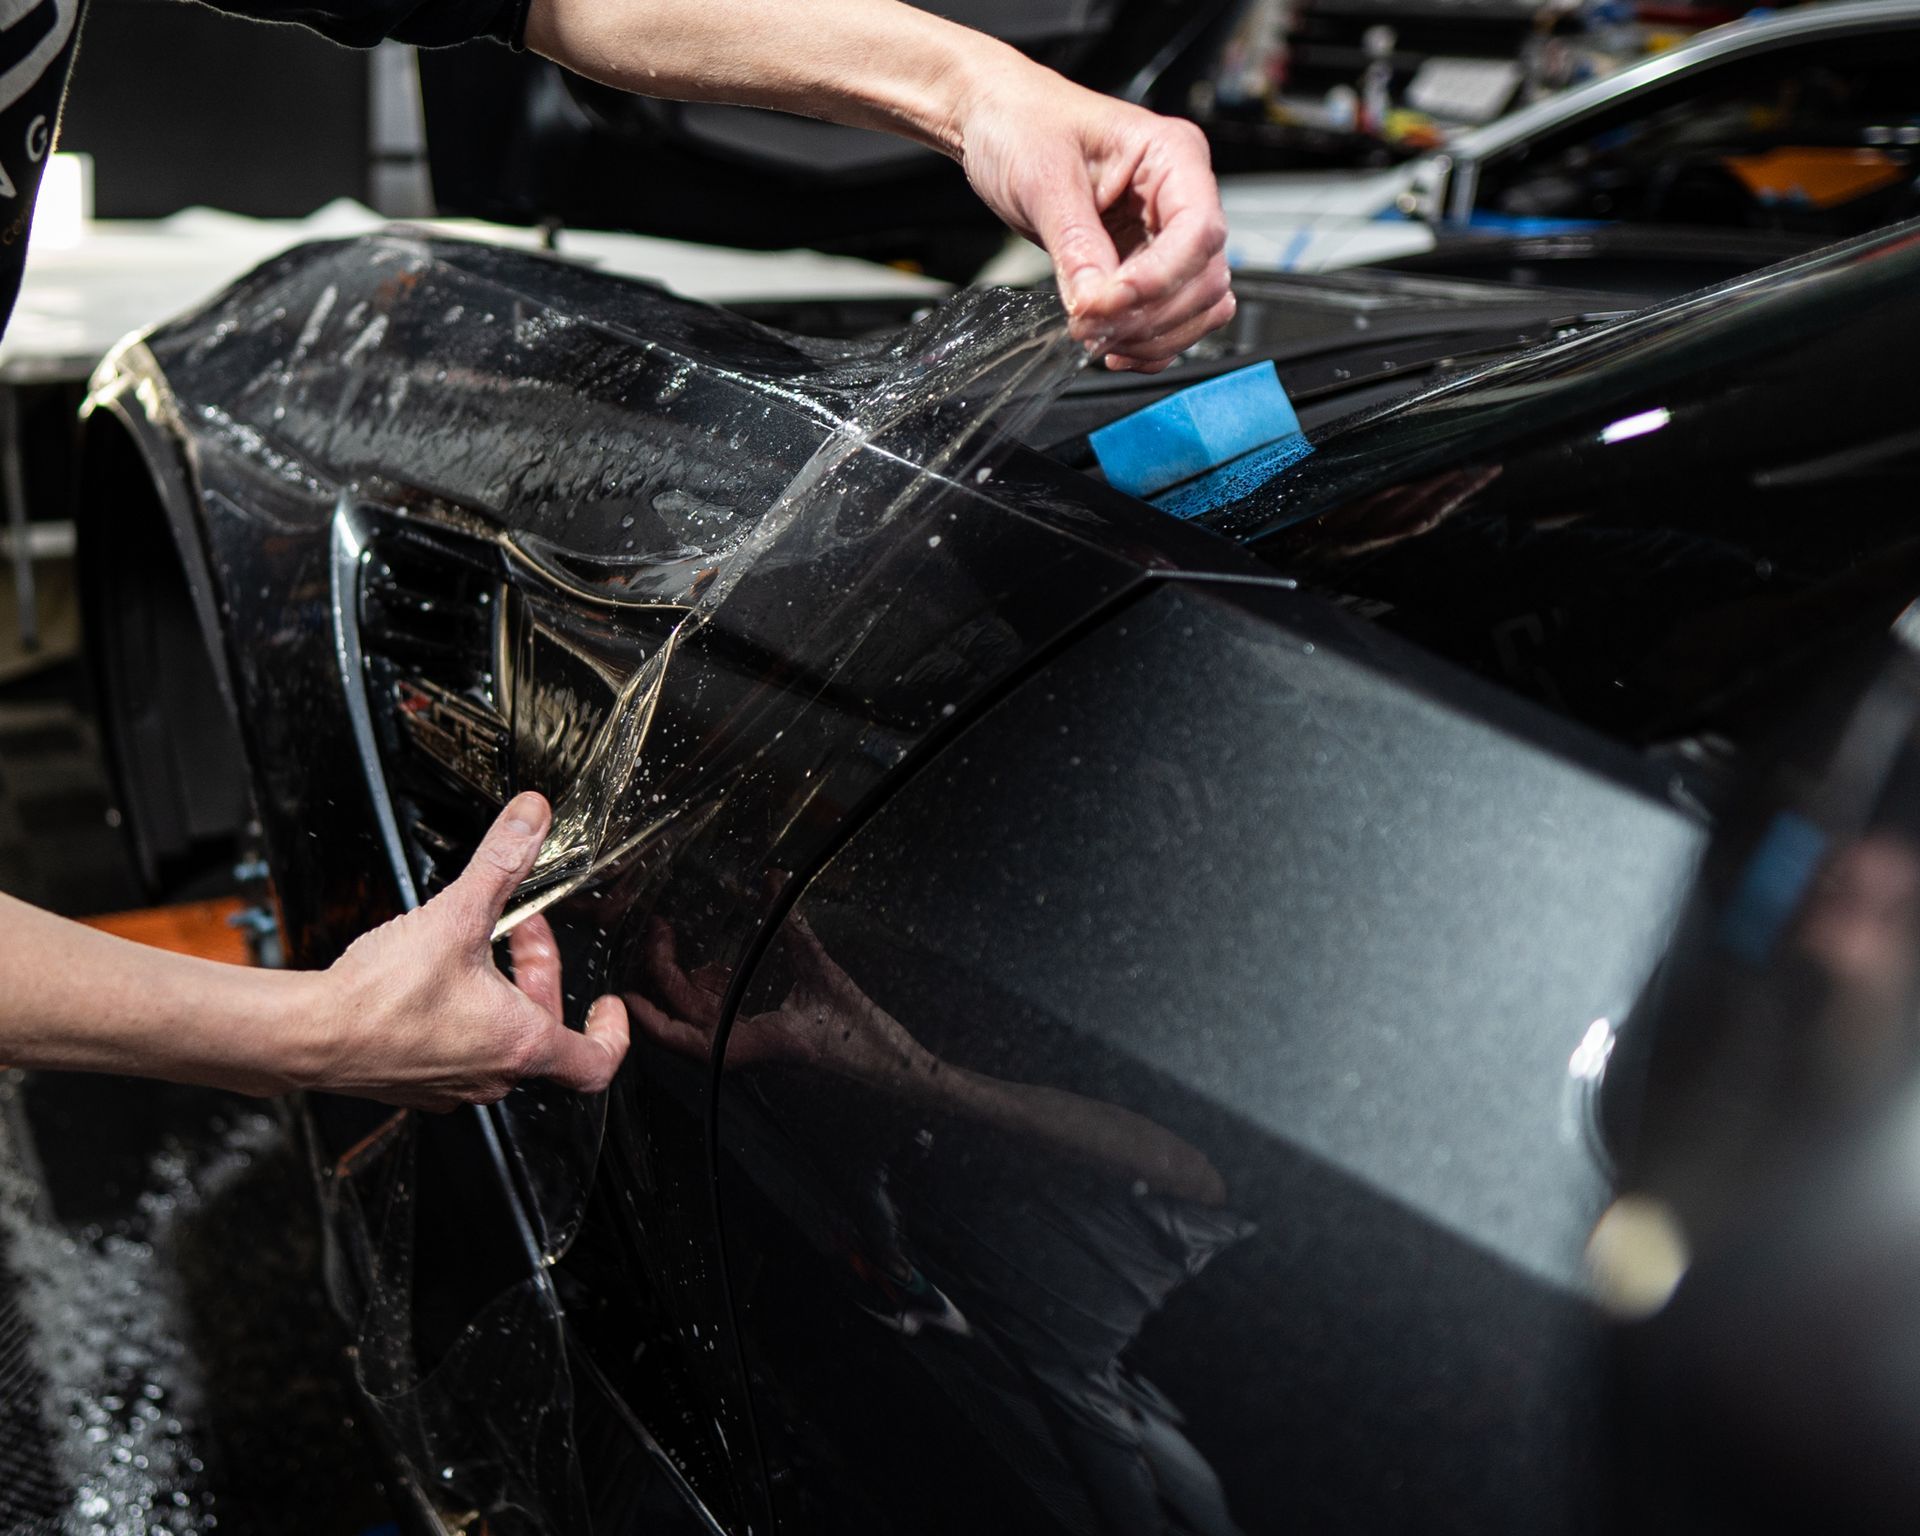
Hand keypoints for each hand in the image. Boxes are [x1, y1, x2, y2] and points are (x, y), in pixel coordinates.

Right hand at [315, 792, 628, 1109]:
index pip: (594, 1061)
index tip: (607, 1003)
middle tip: (518, 929)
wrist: (307, 1035)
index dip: (611, 1031)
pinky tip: (435, 976)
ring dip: (499, 989)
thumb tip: (532, 820)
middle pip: (543, 1026)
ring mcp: (453, 1084)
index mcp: (519, 1043)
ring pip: (499, 1036)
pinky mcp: (417, 1082)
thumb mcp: (456, 916)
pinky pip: (460, 1047)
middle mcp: (492, 1075)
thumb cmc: (378, 998)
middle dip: (536, 971)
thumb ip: (501, 863)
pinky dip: (463, 1010)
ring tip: (474, 945)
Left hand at [629, 914, 930, 1082]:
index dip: (646, 1015)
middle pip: (684, 1011)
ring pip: (699, 1010)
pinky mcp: (763, 1035)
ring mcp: (749, 1041)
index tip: (622, 990)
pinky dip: (709, 983)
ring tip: (670, 933)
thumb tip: (774, 878)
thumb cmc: (859, 1038)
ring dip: (683, 976)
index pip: (680, 1035)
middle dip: (663, 971)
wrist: (890, 1071)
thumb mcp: (824, 977)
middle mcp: (739, 1046)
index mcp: (745, 1044)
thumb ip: (794, 927)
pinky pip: (722, 1009)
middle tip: (658, 927)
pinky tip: (708, 958)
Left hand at [956, 60, 1233, 372]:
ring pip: (1197, 306)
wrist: (999, 123)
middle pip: (1205, 278)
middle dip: (1151, 314)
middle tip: (1089, 328)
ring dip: (1153, 336)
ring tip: (1095, 339)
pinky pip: (1171, 318)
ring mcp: (1167, 234)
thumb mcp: (1043, 179)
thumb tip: (1096, 302)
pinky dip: (1149, 343)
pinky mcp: (1145, 265)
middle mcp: (1182, 196)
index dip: (1159, 278)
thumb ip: (1075, 243)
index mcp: (1173, 155)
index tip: (1108, 301)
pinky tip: (1110, 347)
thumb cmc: (1023, 125)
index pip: (1199, 231)